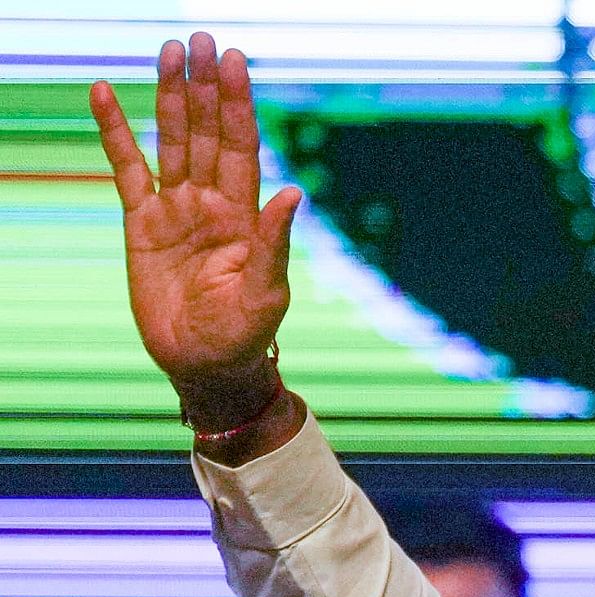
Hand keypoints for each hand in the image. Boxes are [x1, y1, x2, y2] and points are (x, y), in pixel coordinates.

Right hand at [90, 35, 298, 430]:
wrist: (205, 365)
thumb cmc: (245, 334)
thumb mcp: (265, 292)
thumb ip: (274, 241)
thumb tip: (292, 193)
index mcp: (246, 215)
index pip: (241, 147)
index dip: (238, 104)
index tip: (235, 62)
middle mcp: (212, 203)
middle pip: (208, 132)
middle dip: (205, 87)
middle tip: (201, 38)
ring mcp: (176, 209)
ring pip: (172, 140)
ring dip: (171, 97)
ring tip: (170, 51)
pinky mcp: (141, 223)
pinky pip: (127, 168)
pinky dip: (116, 132)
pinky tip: (107, 95)